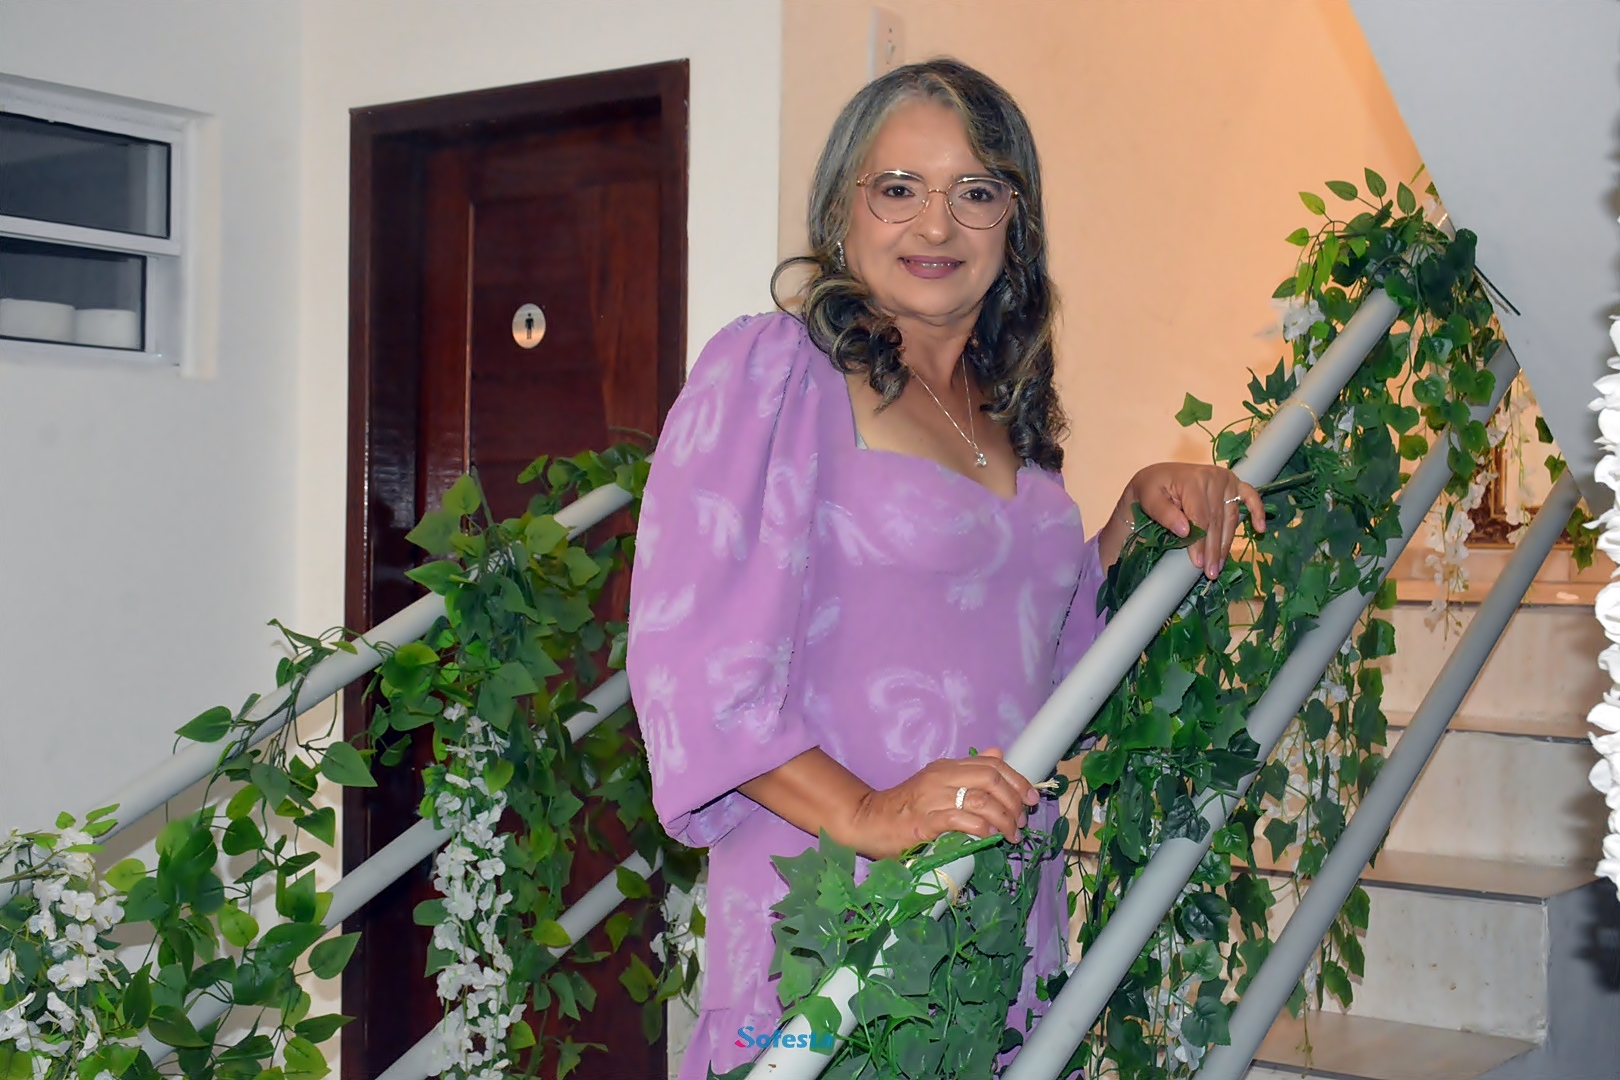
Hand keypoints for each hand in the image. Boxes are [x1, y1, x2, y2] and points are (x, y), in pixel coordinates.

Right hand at [850, 748, 1039, 858]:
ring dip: (1004, 819)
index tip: (1031, 798)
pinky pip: (960, 820)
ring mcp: (932, 799)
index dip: (1017, 780)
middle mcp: (941, 777)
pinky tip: (989, 836)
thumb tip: (998, 754)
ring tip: (1011, 835)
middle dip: (1014, 801)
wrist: (868, 820)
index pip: (992, 765)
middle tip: (1021, 821)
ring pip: (981, 801)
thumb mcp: (938, 781)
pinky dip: (980, 827)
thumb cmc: (905, 806)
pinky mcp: (924, 822)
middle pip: (991, 780)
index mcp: (947, 767)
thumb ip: (968, 770)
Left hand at [1125, 462, 1265, 578]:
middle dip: (1214, 549)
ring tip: (1221, 564)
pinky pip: (1250, 496)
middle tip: (1211, 572)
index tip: (1198, 563)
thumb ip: (1165, 514)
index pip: (1200, 518)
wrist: (1158, 476)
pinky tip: (1260, 529)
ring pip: (1231, 517)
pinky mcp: (1235, 483)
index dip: (1200, 543)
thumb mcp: (1149, 499)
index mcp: (1193, 480)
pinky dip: (1257, 511)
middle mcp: (1213, 477)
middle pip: (1217, 521)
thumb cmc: (1152, 489)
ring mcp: (1227, 480)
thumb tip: (1186, 532)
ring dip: (1227, 543)